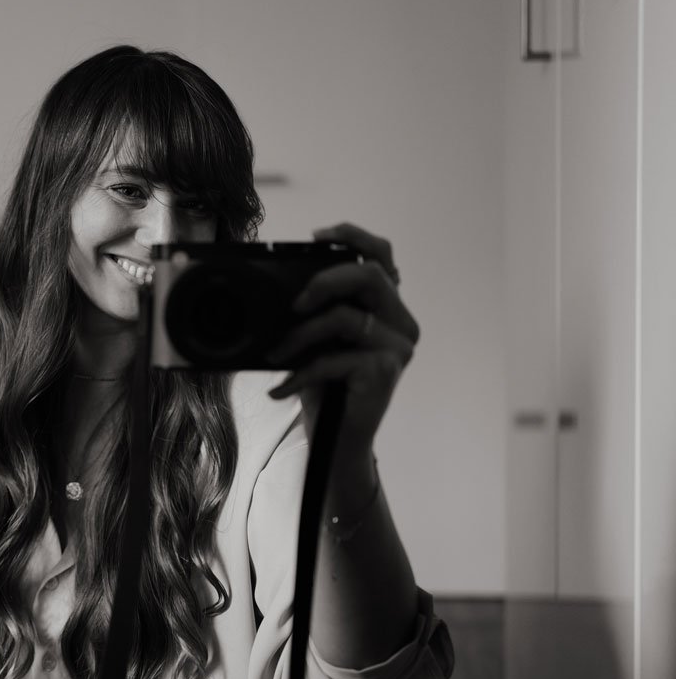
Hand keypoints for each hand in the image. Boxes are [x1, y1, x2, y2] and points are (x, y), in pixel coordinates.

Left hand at [266, 223, 419, 464]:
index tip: (317, 236)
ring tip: (277, 355)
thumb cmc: (326, 387)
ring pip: (346, 317)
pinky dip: (303, 371)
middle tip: (294, 304)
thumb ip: (317, 311)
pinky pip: (336, 357)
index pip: (383, 256)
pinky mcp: (387, 370)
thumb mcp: (317, 340)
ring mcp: (398, 346)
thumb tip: (282, 287)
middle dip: (325, 281)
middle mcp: (400, 322)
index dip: (354, 236)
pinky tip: (283, 387)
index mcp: (386, 307)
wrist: (336, 441)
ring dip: (301, 336)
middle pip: (371, 275)